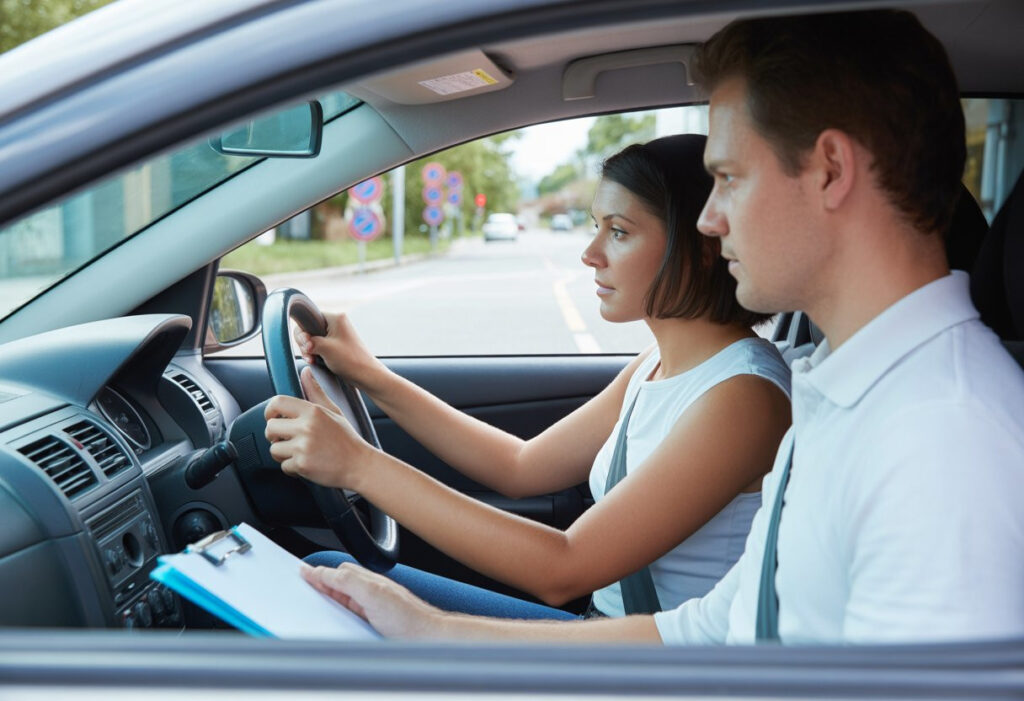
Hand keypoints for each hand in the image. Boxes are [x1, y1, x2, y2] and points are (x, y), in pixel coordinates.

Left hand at [265, 367, 372, 489]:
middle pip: (270, 427)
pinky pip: (283, 467)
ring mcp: (303, 446)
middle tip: (288, 440)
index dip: (270, 411)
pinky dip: (292, 468)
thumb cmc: (346, 439)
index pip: (277, 402)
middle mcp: (306, 427)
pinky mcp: (302, 464)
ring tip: (299, 453)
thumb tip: (306, 372)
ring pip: (274, 449)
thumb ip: (316, 392)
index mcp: (313, 411)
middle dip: (275, 436)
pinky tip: (306, 464)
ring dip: (283, 454)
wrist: (359, 465)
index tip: (274, 418)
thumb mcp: (334, 411)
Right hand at [294, 311, 385, 392]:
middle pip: (309, 329)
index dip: (304, 332)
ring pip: (312, 339)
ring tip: (312, 360)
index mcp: (335, 318)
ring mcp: (336, 335)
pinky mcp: (335, 345)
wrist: (366, 375)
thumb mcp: (325, 348)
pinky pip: (319, 346)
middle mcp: (336, 323)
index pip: (309, 317)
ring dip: (309, 350)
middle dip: (305, 343)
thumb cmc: (350, 360)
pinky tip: (314, 361)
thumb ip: (309, 340)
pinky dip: (314, 353)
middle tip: (309, 354)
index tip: (306, 345)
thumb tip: (300, 336)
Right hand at [300, 562, 441, 638]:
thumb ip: (348, 582)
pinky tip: (333, 613)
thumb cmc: (407, 617)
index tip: (302, 571)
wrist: (426, 636)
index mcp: (367, 581)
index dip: (319, 572)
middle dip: (321, 580)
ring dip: (329, 593)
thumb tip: (325, 572)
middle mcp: (369, 592)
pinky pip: (348, 612)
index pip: (337, 572)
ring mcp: (370, 607)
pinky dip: (337, 609)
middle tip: (303, 580)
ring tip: (313, 591)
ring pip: (343, 597)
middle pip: (338, 582)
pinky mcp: (371, 623)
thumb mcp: (372, 595)